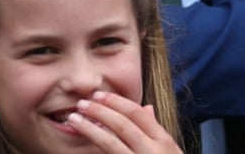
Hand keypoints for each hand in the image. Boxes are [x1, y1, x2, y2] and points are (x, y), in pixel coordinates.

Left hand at [67, 91, 182, 152]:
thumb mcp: (170, 151)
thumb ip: (155, 130)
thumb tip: (146, 108)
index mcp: (163, 141)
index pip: (137, 114)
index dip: (117, 102)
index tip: (99, 96)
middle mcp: (152, 152)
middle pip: (122, 125)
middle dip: (100, 111)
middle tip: (83, 103)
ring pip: (110, 143)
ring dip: (90, 128)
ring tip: (75, 119)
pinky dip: (95, 147)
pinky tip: (84, 142)